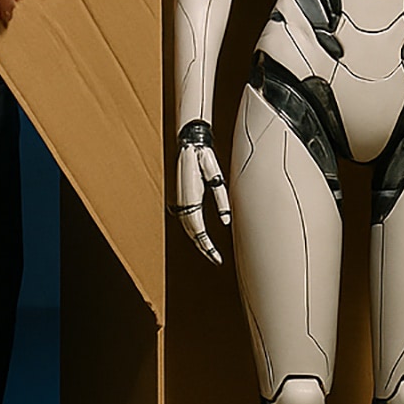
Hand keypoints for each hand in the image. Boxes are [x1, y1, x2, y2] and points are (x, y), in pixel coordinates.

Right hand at [173, 122, 230, 264]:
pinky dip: (193, 231)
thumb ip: (221, 200)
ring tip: (210, 251)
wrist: (189, 144)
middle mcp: (181, 203)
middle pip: (191, 234)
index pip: (198, 232)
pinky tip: (200, 236)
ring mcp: (178, 201)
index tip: (216, 258)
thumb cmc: (204, 158)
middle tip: (215, 259)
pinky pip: (186, 220)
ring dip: (197, 241)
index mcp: (190, 200)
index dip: (207, 247)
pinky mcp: (179, 198)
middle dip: (203, 248)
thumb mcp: (217, 178)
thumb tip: (226, 220)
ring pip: (187, 228)